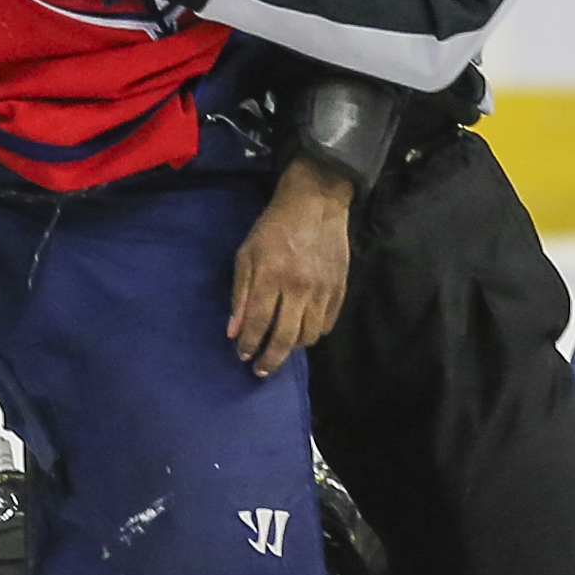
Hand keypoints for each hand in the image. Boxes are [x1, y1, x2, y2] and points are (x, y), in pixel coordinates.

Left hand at [229, 158, 352, 376]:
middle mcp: (299, 288)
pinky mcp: (339, 288)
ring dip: (292, 347)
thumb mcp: (246, 254)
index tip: (243, 357)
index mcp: (271, 277)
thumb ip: (240, 293)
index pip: (259, 323)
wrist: (316, 203)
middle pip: (285, 337)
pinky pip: (327, 323)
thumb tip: (234, 331)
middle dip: (270, 359)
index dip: (249, 345)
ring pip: (309, 335)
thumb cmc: (273, 227)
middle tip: (261, 370)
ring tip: (281, 347)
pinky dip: (314, 333)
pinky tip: (302, 330)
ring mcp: (322, 290)